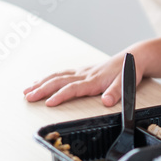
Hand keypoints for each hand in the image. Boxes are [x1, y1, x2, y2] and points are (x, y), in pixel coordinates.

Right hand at [23, 50, 141, 106]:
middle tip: (28, 97)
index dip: (60, 95)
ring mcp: (82, 71)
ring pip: (57, 76)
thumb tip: (106, 102)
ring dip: (41, 83)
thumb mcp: (127, 82)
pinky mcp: (82, 71)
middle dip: (42, 89)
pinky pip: (62, 73)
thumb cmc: (129, 70)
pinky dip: (48, 78)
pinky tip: (40, 81)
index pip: (73, 88)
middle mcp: (85, 74)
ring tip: (26, 91)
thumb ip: (117, 92)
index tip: (48, 103)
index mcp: (94, 79)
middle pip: (59, 81)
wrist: (134, 56)